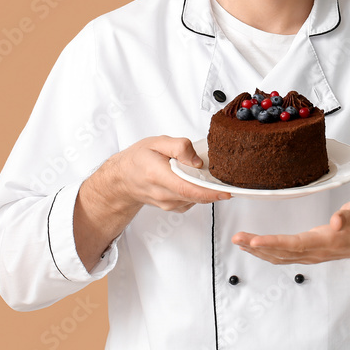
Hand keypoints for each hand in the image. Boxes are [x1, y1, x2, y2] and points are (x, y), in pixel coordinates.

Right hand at [106, 135, 230, 212]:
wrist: (123, 178)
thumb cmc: (138, 159)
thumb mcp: (157, 142)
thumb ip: (179, 147)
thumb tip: (197, 160)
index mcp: (158, 175)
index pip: (187, 188)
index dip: (209, 192)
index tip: (226, 192)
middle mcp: (163, 194)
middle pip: (195, 196)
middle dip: (213, 189)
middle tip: (224, 177)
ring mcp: (168, 203)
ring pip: (195, 199)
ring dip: (205, 189)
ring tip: (202, 174)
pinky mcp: (173, 207)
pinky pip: (192, 201)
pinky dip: (198, 192)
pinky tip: (192, 181)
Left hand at [232, 199, 349, 304]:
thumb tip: (336, 221)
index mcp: (327, 241)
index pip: (296, 244)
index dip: (274, 243)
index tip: (255, 240)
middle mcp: (316, 252)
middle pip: (282, 252)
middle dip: (258, 246)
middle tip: (236, 237)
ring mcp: (312, 255)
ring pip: (280, 257)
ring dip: (258, 250)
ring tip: (238, 241)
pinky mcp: (309, 254)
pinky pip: (284, 257)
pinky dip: (266, 252)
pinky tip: (254, 247)